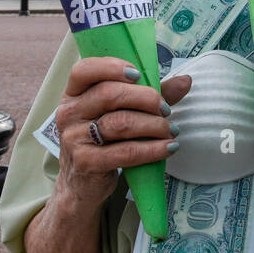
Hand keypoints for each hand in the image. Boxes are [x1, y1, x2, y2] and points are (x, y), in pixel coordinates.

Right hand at [53, 56, 191, 209]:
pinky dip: (152, 149)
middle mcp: (68, 113)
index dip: (112, 67)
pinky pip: (125, 152)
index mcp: (73, 94)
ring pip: (120, 123)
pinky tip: (168, 148)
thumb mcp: (120, 113)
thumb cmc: (104, 142)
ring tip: (171, 130)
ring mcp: (74, 138)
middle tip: (166, 110)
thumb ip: (149, 95)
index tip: (138, 74)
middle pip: (109, 94)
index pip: (84, 70)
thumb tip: (185, 80)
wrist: (82, 184)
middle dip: (146, 98)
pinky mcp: (86, 162)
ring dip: (153, 125)